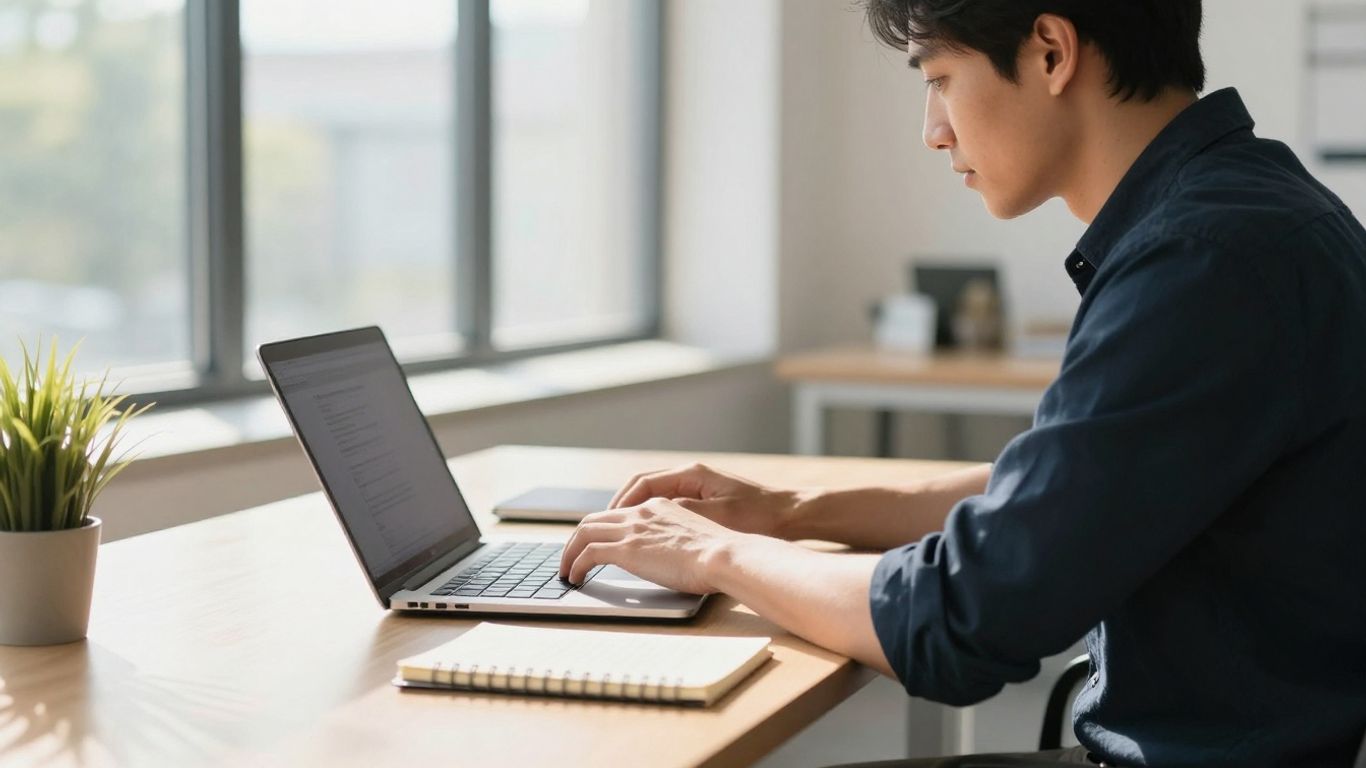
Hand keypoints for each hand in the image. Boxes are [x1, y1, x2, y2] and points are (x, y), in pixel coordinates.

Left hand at [557, 498, 746, 594]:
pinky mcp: (627, 549)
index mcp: (659, 506)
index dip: (602, 529)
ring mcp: (633, 529)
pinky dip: (576, 564)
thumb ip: (675, 542)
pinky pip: (588, 553)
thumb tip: (668, 559)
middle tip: (571, 556)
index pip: (619, 514)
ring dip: (570, 552)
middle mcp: (642, 513)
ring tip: (566, 570)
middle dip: (577, 539)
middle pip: (594, 519)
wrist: (724, 555)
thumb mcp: (693, 538)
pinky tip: (575, 577)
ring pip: (584, 532)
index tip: (595, 544)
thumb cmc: (719, 555)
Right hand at [609, 463, 804, 538]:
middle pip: (642, 488)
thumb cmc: (759, 514)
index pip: (642, 483)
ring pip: (654, 499)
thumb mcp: (717, 515)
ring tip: (619, 535)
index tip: (607, 520)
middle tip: (603, 528)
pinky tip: (649, 539)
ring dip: (635, 514)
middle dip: (621, 508)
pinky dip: (653, 521)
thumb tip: (648, 517)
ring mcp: (698, 489)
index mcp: (690, 475)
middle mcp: (691, 477)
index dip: (621, 503)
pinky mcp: (705, 503)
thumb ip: (681, 514)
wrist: (791, 515)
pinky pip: (668, 508)